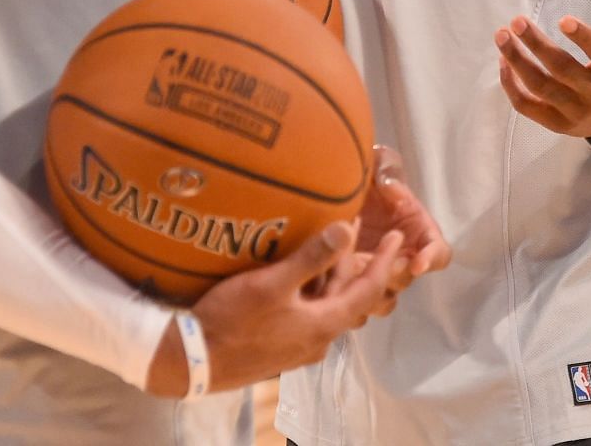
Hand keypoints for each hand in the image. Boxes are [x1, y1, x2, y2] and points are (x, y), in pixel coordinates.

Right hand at [144, 219, 402, 396]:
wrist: (194, 361)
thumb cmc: (232, 320)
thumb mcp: (272, 283)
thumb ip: (311, 257)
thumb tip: (347, 230)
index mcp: (324, 324)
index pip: (368, 290)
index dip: (384, 262)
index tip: (396, 239)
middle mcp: (318, 340)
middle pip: (347, 297)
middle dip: (354, 264)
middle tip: (355, 230)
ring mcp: (298, 346)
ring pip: (325, 306)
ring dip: (329, 277)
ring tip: (325, 245)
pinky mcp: (280, 346)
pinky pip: (307, 314)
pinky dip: (311, 291)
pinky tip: (296, 275)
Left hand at [342, 145, 450, 315]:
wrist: (337, 195)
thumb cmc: (368, 180)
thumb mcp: (378, 167)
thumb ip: (386, 170)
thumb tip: (390, 186)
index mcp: (420, 233)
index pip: (440, 254)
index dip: (431, 260)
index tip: (417, 263)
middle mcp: (405, 259)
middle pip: (405, 280)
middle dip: (387, 275)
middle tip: (365, 264)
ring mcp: (379, 275)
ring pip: (382, 301)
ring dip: (365, 292)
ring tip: (340, 271)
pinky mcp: (355, 287)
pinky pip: (356, 307)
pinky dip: (344, 300)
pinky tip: (327, 285)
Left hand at [495, 0, 590, 138]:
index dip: (583, 38)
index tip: (563, 19)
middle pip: (561, 70)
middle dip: (536, 44)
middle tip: (517, 20)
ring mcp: (575, 112)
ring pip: (540, 88)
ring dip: (517, 62)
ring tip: (501, 36)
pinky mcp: (557, 124)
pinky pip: (528, 107)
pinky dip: (511, 86)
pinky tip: (503, 62)